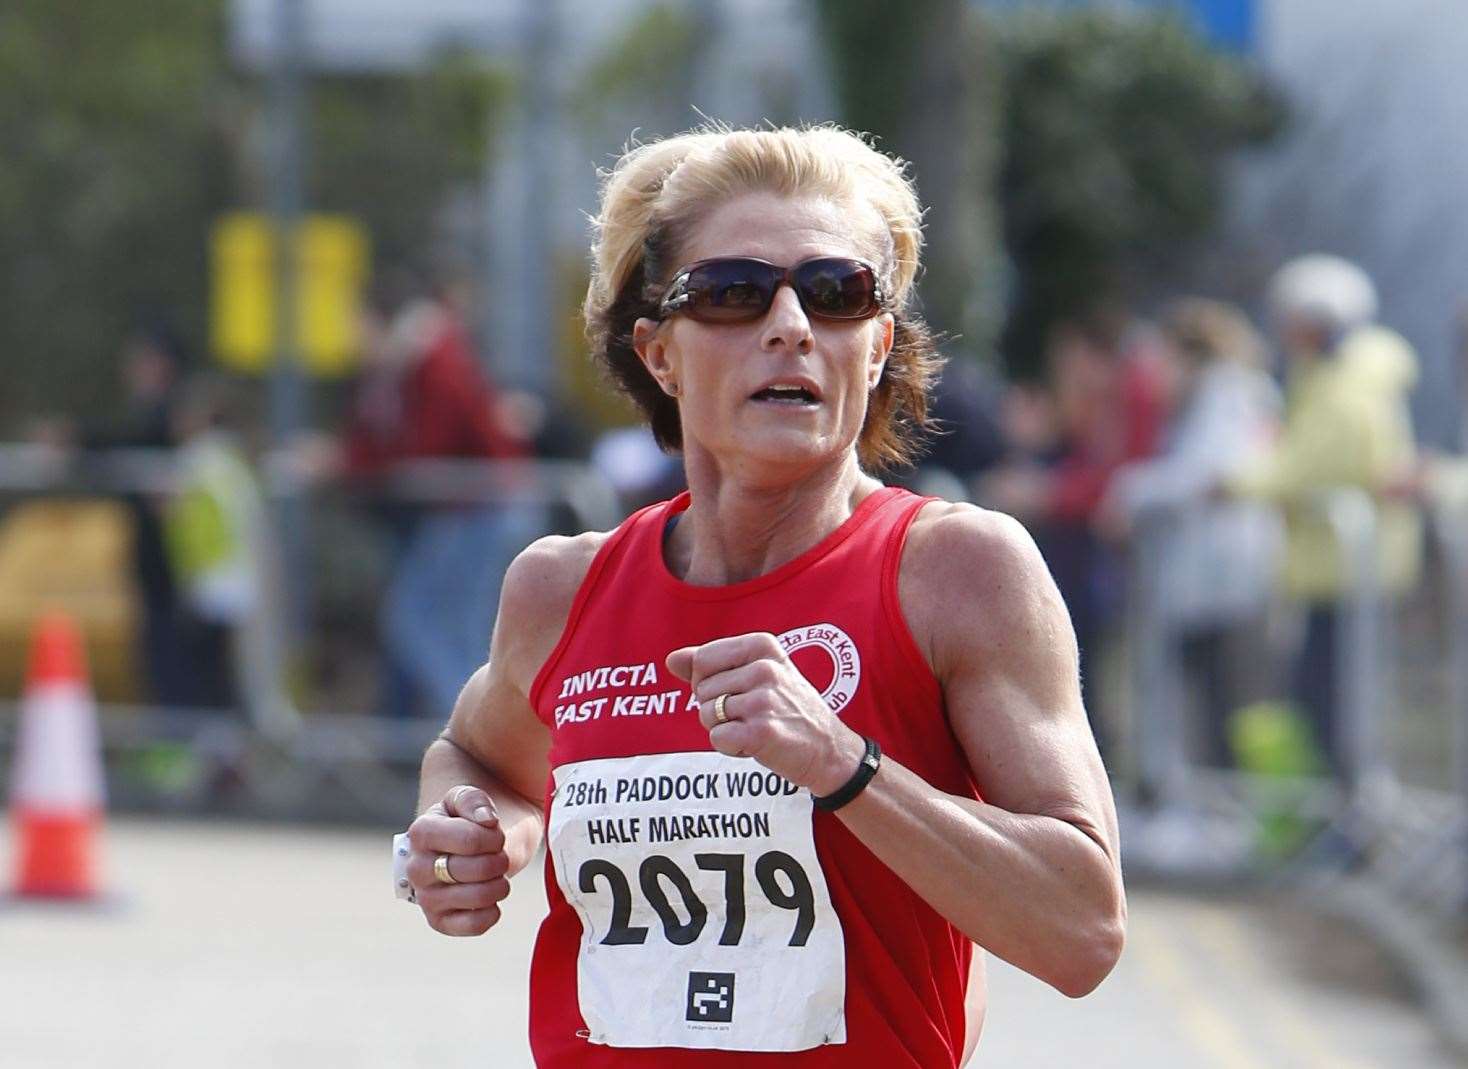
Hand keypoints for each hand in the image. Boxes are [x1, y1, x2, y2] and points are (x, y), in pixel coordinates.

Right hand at [405, 785, 511, 935]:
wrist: (469, 844)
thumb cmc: (469, 818)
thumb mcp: (468, 797)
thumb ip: (474, 800)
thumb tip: (486, 820)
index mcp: (421, 832)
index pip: (471, 840)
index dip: (494, 837)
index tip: (494, 833)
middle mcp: (417, 867)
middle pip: (477, 870)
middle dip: (499, 860)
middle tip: (498, 855)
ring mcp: (426, 897)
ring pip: (478, 897)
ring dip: (500, 885)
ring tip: (496, 875)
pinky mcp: (439, 922)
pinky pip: (473, 925)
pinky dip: (492, 913)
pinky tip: (491, 899)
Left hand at [666, 633, 864, 796]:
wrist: (828, 749)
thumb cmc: (786, 708)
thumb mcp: (756, 672)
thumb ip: (710, 663)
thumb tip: (671, 660)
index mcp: (762, 646)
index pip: (702, 660)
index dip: (708, 681)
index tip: (737, 690)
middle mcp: (764, 669)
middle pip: (701, 690)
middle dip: (716, 708)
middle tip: (751, 714)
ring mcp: (764, 701)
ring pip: (706, 715)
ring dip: (724, 728)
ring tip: (755, 727)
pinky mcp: (762, 733)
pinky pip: (717, 738)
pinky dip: (730, 747)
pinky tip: (755, 744)